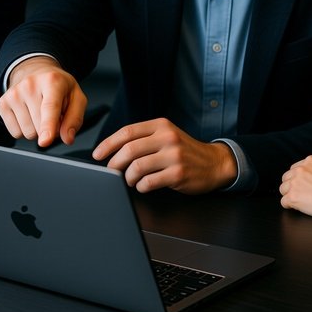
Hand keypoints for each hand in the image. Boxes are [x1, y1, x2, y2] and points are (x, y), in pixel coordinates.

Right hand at [0, 56, 86, 147]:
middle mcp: (30, 84)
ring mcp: (14, 93)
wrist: (36, 72)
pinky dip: (24, 129)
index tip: (45, 141)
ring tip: (40, 112)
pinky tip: (29, 114)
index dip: (48, 126)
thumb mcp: (76, 97)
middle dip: (50, 128)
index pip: (50, 107)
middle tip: (53, 113)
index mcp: (52, 81)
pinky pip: (16, 133)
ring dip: (37, 130)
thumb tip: (67, 138)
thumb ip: (75, 119)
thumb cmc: (58, 86)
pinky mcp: (3, 103)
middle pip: (39, 126)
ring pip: (27, 132)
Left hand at [92, 118, 237, 194]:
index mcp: (161, 125)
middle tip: (111, 172)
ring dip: (127, 178)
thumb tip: (113, 150)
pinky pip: (149, 182)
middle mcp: (167, 137)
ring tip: (130, 180)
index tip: (97, 154)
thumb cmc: (185, 151)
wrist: (214, 163)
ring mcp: (174, 155)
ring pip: (137, 167)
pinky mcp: (178, 173)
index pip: (127, 132)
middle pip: (129, 150)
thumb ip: (144, 138)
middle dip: (114, 164)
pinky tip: (144, 186)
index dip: (108, 143)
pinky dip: (141, 187)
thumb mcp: (167, 135)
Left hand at [279, 155, 311, 219]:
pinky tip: (298, 208)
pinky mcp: (293, 196)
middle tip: (301, 194)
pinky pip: (283, 202)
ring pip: (283, 189)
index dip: (297, 179)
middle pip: (286, 178)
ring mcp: (295, 182)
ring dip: (289, 195)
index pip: (294, 169)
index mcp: (309, 161)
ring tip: (301, 201)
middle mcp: (300, 169)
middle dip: (292, 186)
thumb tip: (307, 180)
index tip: (302, 186)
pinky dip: (289, 206)